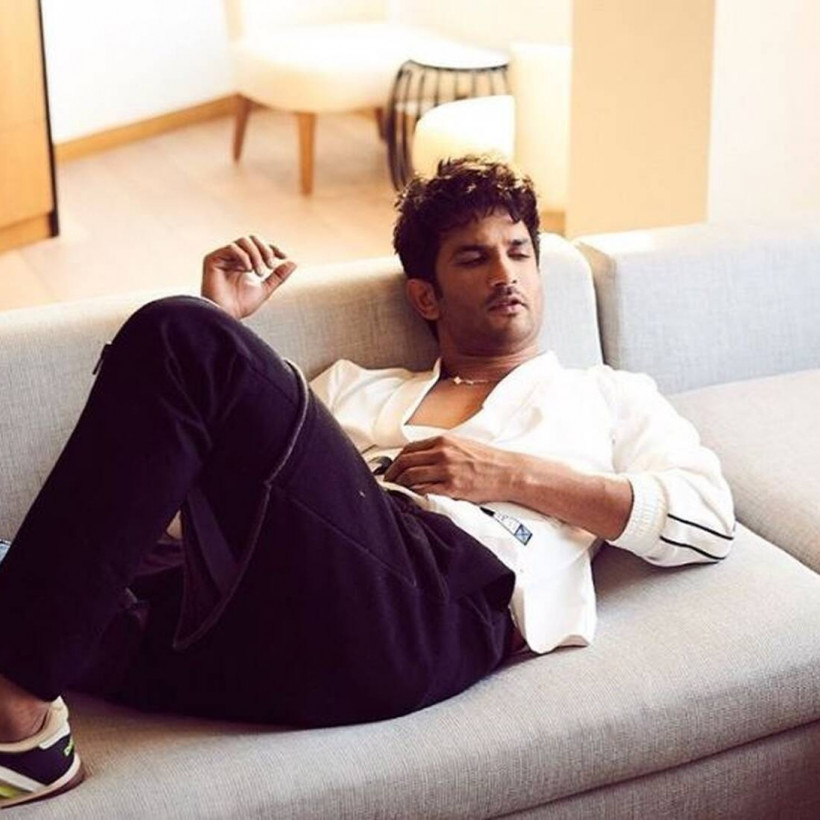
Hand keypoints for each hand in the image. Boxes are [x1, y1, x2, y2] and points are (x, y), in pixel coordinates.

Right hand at [201, 235, 296, 319]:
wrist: (226, 315)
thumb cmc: (241, 305)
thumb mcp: (266, 289)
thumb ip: (278, 276)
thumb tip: (294, 262)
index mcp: (243, 262)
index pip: (259, 246)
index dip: (272, 248)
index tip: (284, 256)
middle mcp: (232, 257)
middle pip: (252, 239)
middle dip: (265, 250)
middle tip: (270, 266)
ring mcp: (222, 257)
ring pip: (244, 241)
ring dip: (256, 255)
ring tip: (259, 272)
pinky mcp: (212, 259)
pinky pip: (232, 248)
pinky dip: (244, 257)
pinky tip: (247, 270)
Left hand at [383, 435, 513, 502]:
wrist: (507, 472)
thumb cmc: (487, 459)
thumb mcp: (462, 444)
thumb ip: (441, 448)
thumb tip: (421, 457)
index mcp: (444, 441)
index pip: (409, 449)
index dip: (396, 460)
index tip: (392, 467)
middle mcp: (442, 453)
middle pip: (406, 462)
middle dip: (392, 473)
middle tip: (387, 481)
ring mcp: (447, 471)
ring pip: (411, 476)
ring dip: (399, 484)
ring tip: (396, 490)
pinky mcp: (452, 488)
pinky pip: (424, 490)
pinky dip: (413, 494)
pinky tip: (410, 497)